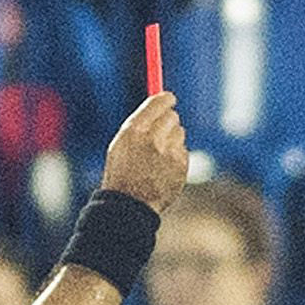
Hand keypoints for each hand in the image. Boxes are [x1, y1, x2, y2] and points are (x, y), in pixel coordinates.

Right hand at [98, 92, 188, 211]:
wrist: (130, 205)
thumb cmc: (122, 172)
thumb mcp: (121, 143)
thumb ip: (140, 122)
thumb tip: (160, 101)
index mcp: (134, 130)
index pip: (159, 103)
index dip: (166, 99)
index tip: (169, 99)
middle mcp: (153, 138)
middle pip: (172, 116)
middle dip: (168, 121)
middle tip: (161, 131)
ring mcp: (168, 153)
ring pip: (180, 133)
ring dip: (172, 140)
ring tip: (157, 157)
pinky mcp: (180, 166)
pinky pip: (183, 151)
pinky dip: (176, 157)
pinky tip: (163, 169)